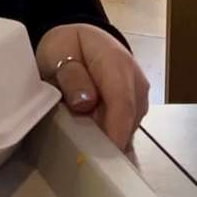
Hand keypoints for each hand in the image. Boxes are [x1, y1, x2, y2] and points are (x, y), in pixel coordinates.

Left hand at [36, 24, 148, 149]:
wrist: (82, 40)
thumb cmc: (68, 46)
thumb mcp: (58, 53)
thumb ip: (72, 77)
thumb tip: (84, 102)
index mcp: (118, 64)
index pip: (122, 104)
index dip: (114, 132)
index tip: (101, 157)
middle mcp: (136, 83)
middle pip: (126, 123)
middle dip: (102, 139)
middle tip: (75, 149)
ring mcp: (139, 99)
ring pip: (125, 131)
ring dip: (103, 137)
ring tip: (76, 132)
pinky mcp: (134, 112)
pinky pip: (122, 131)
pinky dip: (105, 135)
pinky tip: (87, 134)